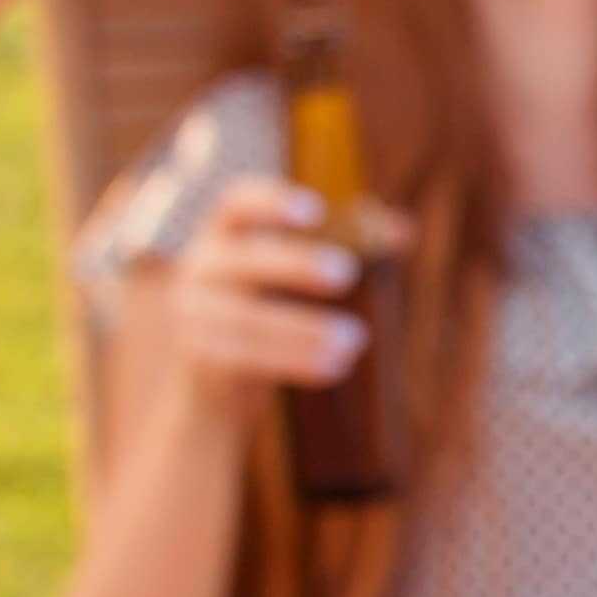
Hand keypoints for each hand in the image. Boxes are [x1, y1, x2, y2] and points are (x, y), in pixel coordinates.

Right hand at [152, 178, 369, 407]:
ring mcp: (192, 317)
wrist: (208, 394)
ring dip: (305, 329)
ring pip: (248, 319)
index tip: (315, 210)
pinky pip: (244, 358)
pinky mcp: (198, 361)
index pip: (235, 204)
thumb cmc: (263, 318)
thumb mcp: (292, 281)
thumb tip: (404, 231)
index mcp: (222, 236)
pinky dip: (292, 361)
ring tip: (355, 339)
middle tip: (346, 272)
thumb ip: (344, 247)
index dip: (271, 202)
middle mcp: (199, 269)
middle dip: (295, 264)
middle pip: (244, 259)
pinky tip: (335, 366)